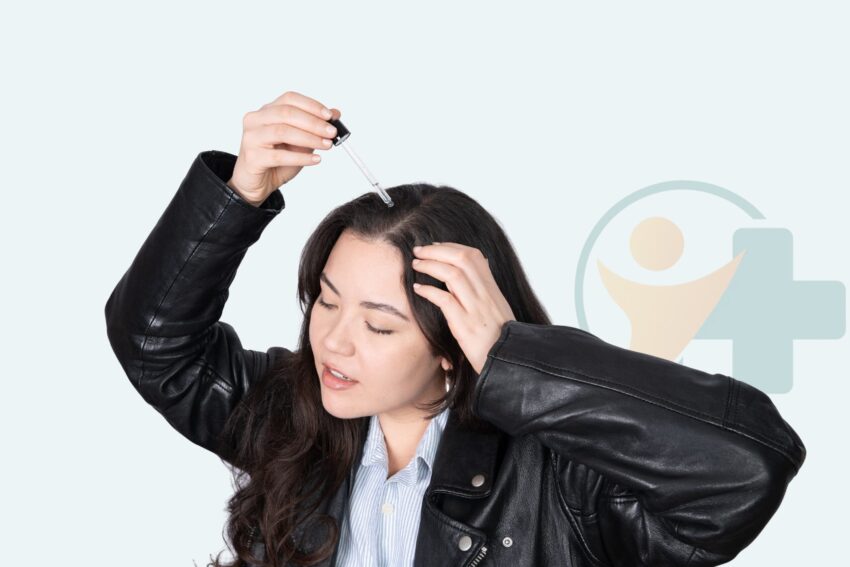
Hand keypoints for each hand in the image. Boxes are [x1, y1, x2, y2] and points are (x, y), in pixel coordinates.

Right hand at [227, 90, 341, 205]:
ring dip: (309, 138)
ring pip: (282, 131)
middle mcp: (256, 120)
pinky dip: (300, 158)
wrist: (257, 184)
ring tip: (326, 145)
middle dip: (313, 123)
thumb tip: (335, 114)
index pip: (290, 99)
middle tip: (332, 132)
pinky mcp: (252, 157)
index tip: (330, 116)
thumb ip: (314, 127)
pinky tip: (315, 160)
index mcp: (267, 111)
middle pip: (286, 113)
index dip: (311, 105)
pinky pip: (279, 156)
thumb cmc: (277, 161)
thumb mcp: (300, 142)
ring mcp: (252, 137)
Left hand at [411, 242, 515, 374]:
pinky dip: (429, 291)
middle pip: (462, 259)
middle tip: (419, 250)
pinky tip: (418, 289)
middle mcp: (486, 295)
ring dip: (430, 265)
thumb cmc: (500, 341)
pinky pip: (445, 300)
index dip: (452, 247)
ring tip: (416, 264)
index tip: (435, 246)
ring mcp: (476, 309)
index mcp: (493, 290)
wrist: (509, 363)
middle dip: (437, 250)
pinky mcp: (465, 326)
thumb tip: (474, 275)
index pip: (474, 256)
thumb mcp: (497, 312)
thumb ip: (485, 294)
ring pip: (453, 275)